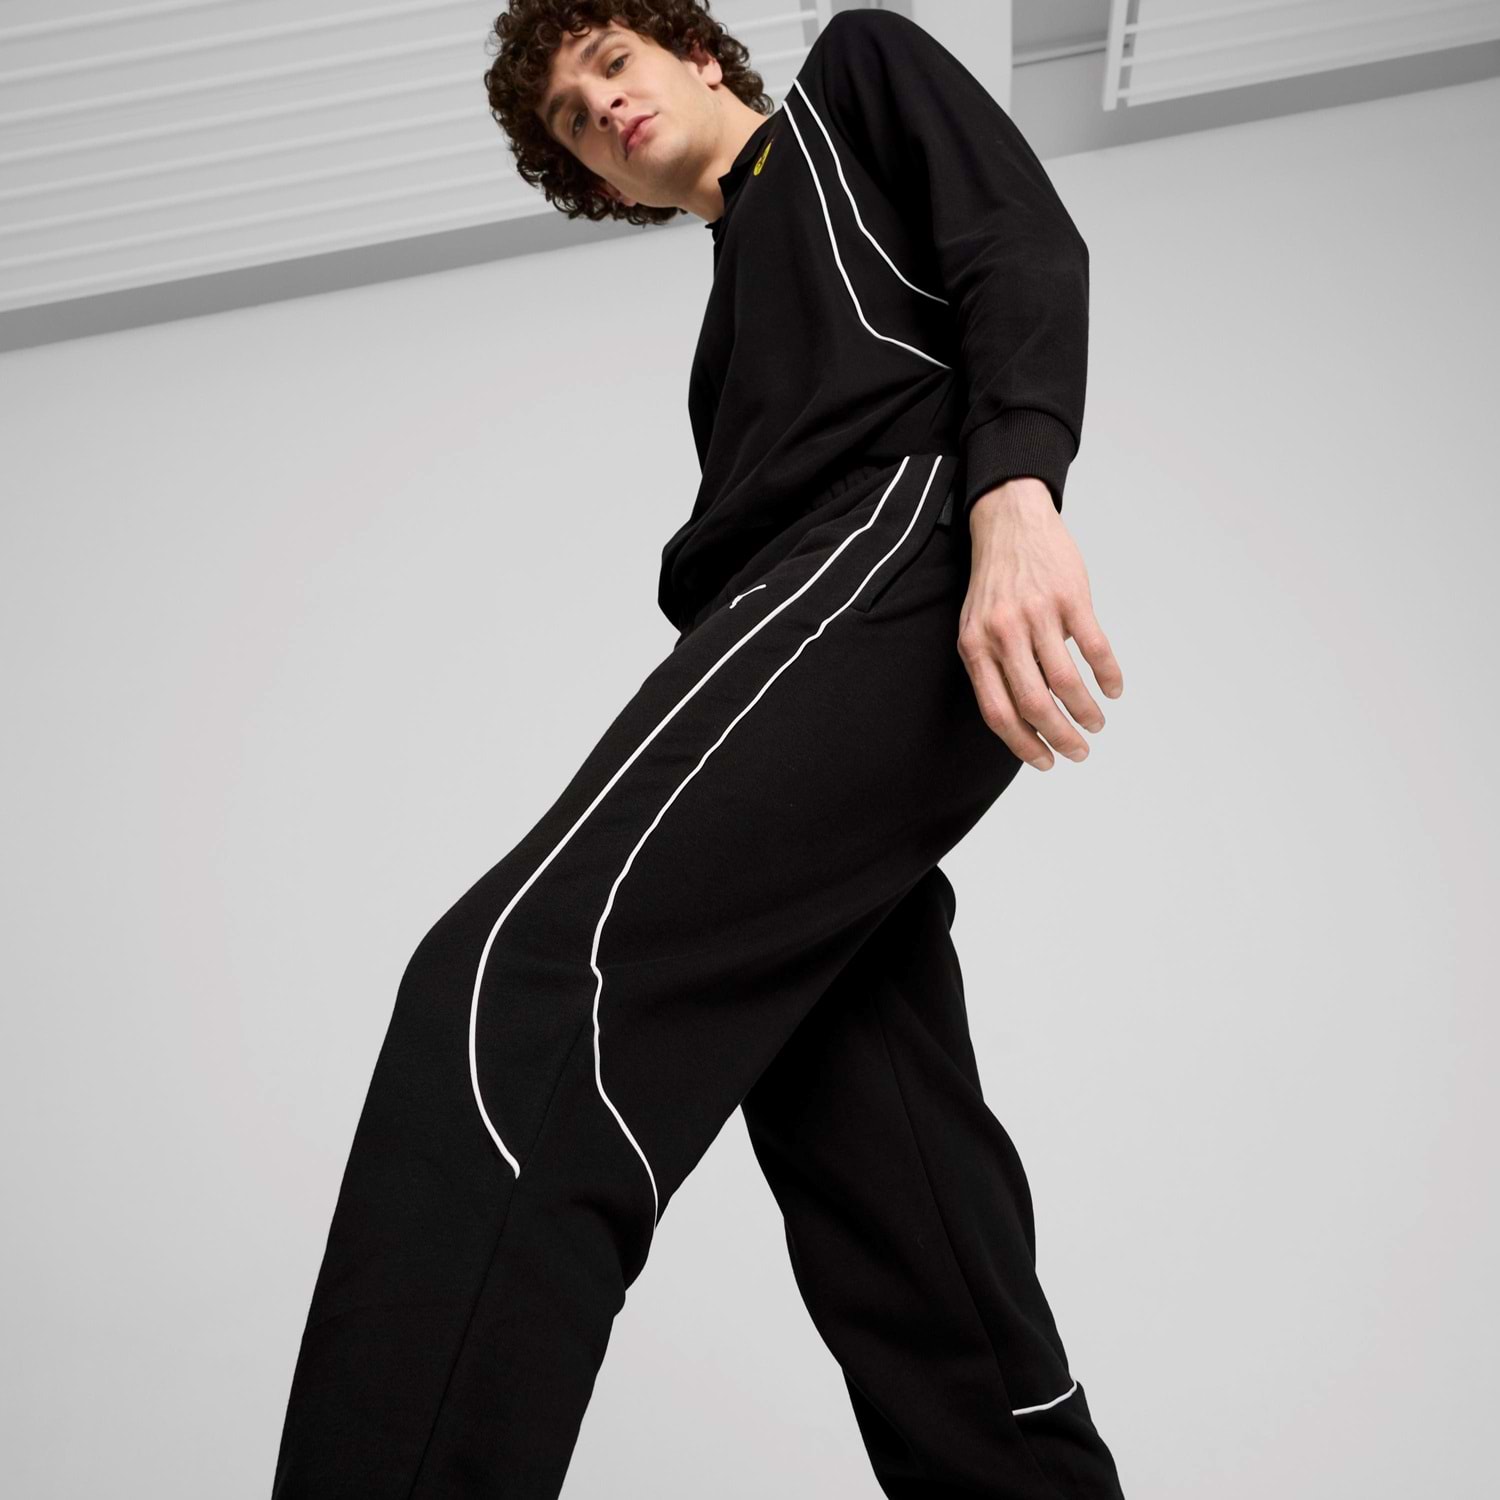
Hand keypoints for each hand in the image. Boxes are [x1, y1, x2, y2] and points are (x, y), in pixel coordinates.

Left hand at [957, 478, 1122, 769]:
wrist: (1009, 522)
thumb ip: (991, 668)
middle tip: (1079, 752)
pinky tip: (1114, 689)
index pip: (998, 712)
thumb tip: (1020, 719)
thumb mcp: (976, 626)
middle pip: (1035, 704)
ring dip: (1086, 712)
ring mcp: (1038, 614)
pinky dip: (1108, 676)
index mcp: (976, 647)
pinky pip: (1094, 648)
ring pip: (1066, 681)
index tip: (1045, 761)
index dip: (1023, 744)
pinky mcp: (1070, 597)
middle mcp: (1003, 633)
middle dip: (1060, 738)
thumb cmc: (995, 583)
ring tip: (1096, 724)